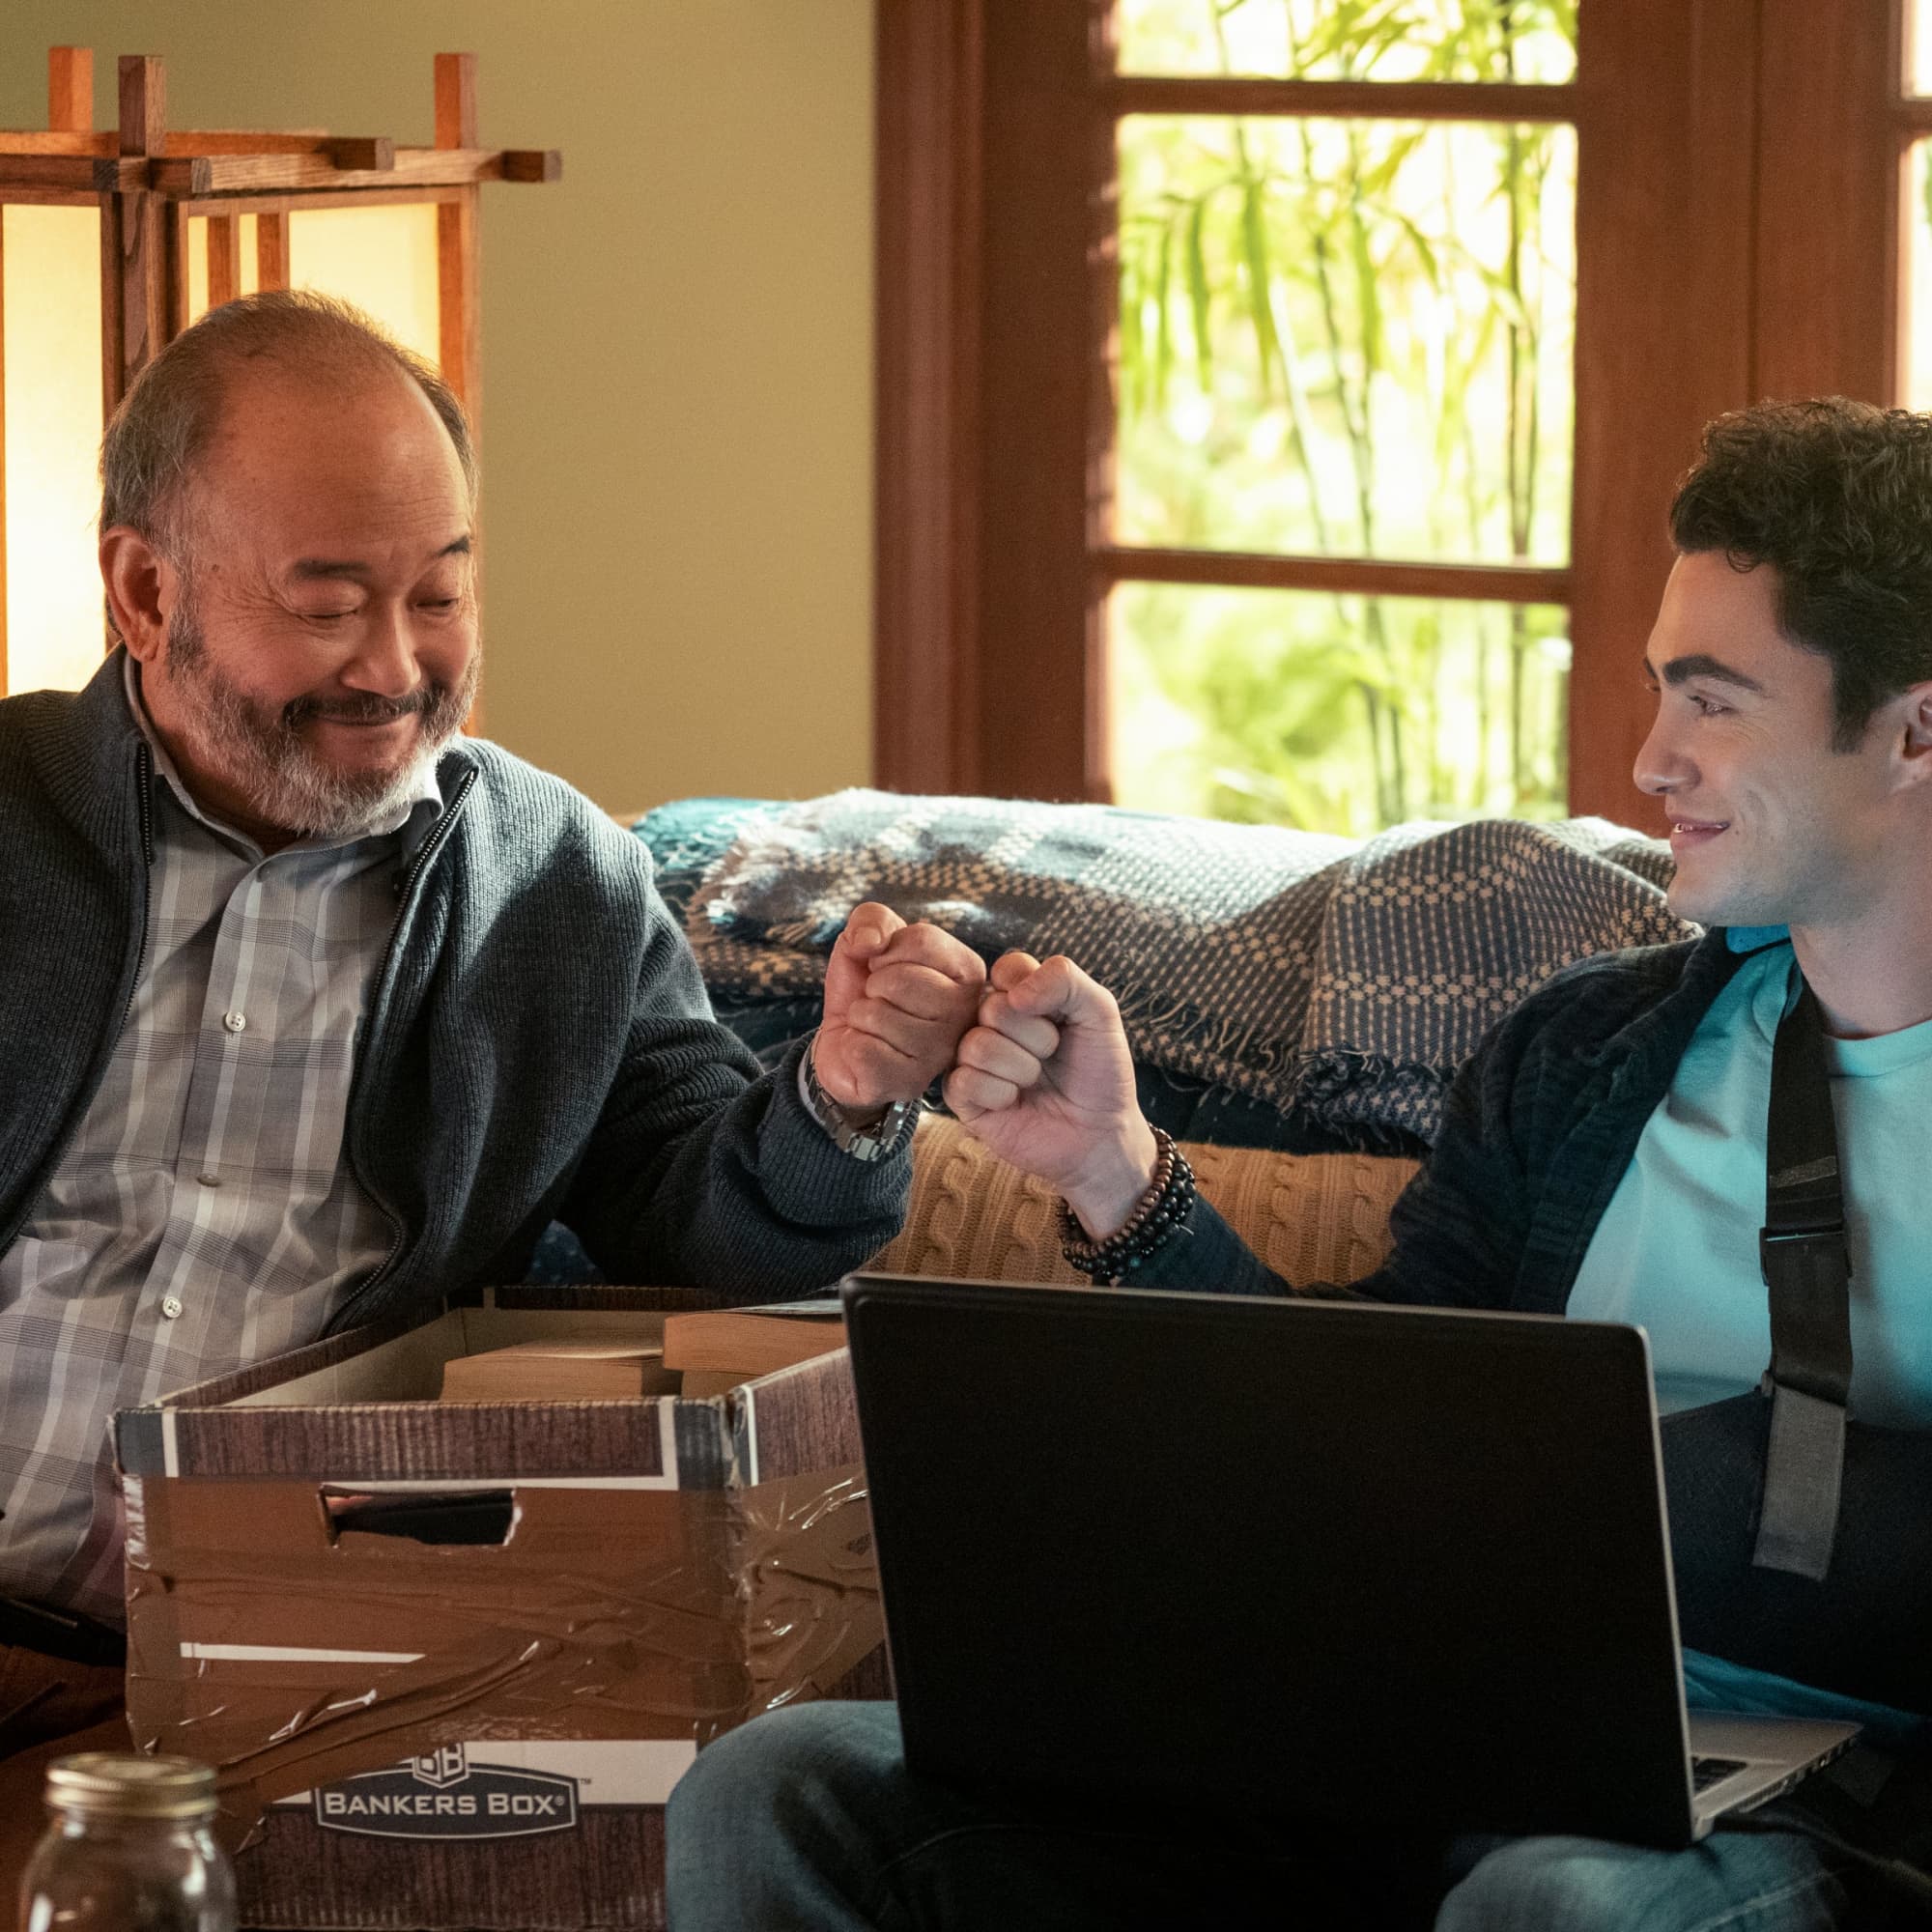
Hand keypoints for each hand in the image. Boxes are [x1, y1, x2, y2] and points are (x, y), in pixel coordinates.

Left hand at [813, 902, 985, 1111]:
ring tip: (874, 1024)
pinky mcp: (909, 1082)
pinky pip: (864, 1050)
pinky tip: (868, 1049)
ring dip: (861, 1015)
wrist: (844, 1040)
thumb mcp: (867, 939)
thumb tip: (870, 943)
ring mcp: (939, 1053)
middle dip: (874, 984)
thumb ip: (871, 919)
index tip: (885, 964)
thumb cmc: (867, 986)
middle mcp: (964, 1015)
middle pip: (901, 979)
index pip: (923, 940)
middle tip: (879, 998)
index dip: (887, 949)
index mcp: (966, 972)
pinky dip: (852, 1044)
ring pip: (878, 1015)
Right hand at [942, 951, 1159, 1240]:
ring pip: (977, 1044)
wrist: (1100, 1133)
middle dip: (1037, 1037)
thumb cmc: (1099, 1072)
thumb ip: (1065, 979)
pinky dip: (1001, 1094)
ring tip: (1035, 1081)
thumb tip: (1014, 993)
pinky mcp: (961, 1096)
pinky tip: (1015, 1102)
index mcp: (1019, 995)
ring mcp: (972, 1057)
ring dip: (1021, 1068)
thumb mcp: (1099, 1012)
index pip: (1008, 968)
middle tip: (1052, 1056)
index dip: (1035, 992)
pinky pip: (965, 1080)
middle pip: (993, 1007)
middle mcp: (989, 1021)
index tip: (1058, 1016)